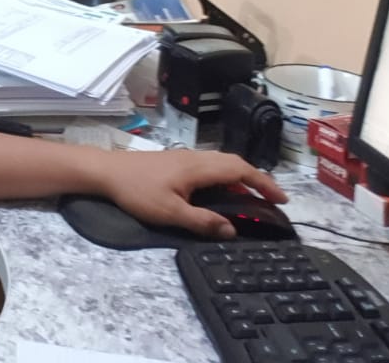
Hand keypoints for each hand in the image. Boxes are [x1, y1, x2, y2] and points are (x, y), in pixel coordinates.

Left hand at [96, 148, 285, 238]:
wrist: (106, 171)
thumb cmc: (137, 191)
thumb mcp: (170, 213)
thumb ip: (202, 222)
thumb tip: (232, 230)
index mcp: (199, 167)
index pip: (241, 170)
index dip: (264, 183)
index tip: (282, 199)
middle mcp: (196, 157)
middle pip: (235, 163)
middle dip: (257, 179)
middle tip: (272, 200)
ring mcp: (185, 157)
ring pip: (222, 162)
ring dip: (240, 177)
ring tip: (251, 198)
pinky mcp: (176, 161)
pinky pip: (210, 165)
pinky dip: (224, 176)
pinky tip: (220, 192)